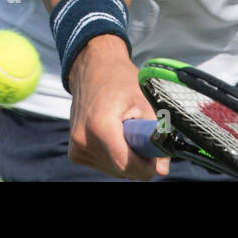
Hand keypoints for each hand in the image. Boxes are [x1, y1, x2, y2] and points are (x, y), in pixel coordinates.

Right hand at [66, 35, 169, 180]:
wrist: (93, 68)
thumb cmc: (121, 80)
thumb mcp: (145, 102)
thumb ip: (156, 136)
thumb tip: (162, 170)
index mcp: (100, 125)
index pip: (125, 164)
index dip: (145, 167)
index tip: (157, 160)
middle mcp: (83, 140)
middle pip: (120, 169)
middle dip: (138, 160)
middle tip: (144, 137)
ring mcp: (76, 147)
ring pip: (112, 170)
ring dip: (126, 158)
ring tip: (127, 131)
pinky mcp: (75, 152)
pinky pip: (103, 164)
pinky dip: (114, 156)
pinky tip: (116, 135)